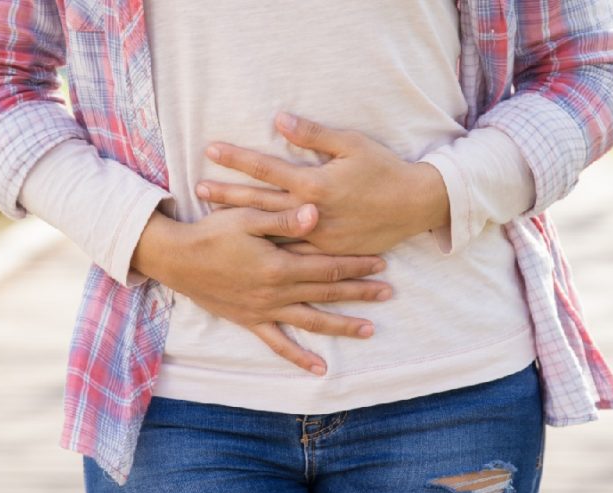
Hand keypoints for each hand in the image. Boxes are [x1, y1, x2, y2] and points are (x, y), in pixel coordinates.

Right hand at [132, 204, 392, 375]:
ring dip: (341, 326)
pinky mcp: (250, 321)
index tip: (381, 262)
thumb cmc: (211, 233)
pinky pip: (278, 344)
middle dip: (360, 292)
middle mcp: (275, 292)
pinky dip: (299, 357)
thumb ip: (282, 218)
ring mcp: (263, 310)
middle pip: (326, 294)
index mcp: (278, 265)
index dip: (356, 264)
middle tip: (388, 293)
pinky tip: (319, 368)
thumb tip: (316, 213)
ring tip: (369, 330)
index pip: (327, 266)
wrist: (176, 259)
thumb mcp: (246, 217)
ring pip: (311, 321)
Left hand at [196, 112, 449, 254]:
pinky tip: (248, 249)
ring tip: (212, 219)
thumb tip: (280, 119)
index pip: (266, 169)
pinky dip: (268, 249)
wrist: (415, 206)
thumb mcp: (351, 144)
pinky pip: (292, 254)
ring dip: (241, 224)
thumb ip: (313, 134)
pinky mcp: (327, 253)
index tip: (211, 150)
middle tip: (198, 189)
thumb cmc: (384, 170)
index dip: (237, 158)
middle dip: (227, 194)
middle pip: (259, 202)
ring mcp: (318, 237)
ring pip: (270, 231)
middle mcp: (311, 214)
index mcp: (314, 184)